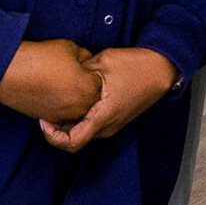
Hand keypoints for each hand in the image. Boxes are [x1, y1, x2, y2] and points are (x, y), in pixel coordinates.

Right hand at [0, 38, 101, 125]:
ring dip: (71, 96)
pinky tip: (50, 90)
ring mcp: (65, 116)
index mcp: (90, 89)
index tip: (80, 64)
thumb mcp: (71, 49)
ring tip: (58, 81)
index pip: (99, 81)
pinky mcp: (49, 119)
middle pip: (90, 97)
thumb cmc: (42, 58)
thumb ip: (85, 58)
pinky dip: (59, 103)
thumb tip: (87, 63)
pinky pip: (62, 112)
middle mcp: (81, 108)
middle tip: (69, 73)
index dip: (89, 70)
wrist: (11, 72)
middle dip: (83, 86)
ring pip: (76, 106)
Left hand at [41, 47, 177, 153]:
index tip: (44, 118)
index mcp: (103, 116)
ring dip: (68, 122)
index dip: (52, 136)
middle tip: (46, 107)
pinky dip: (79, 118)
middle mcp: (108, 127)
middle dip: (56, 127)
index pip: (71, 142)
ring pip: (82, 132)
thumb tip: (61, 78)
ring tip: (58, 102)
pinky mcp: (115, 119)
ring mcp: (113, 125)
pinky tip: (74, 100)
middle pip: (74, 139)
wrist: (161, 69)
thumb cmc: (135, 65)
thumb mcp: (102, 62)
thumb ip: (79, 73)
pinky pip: (91, 125)